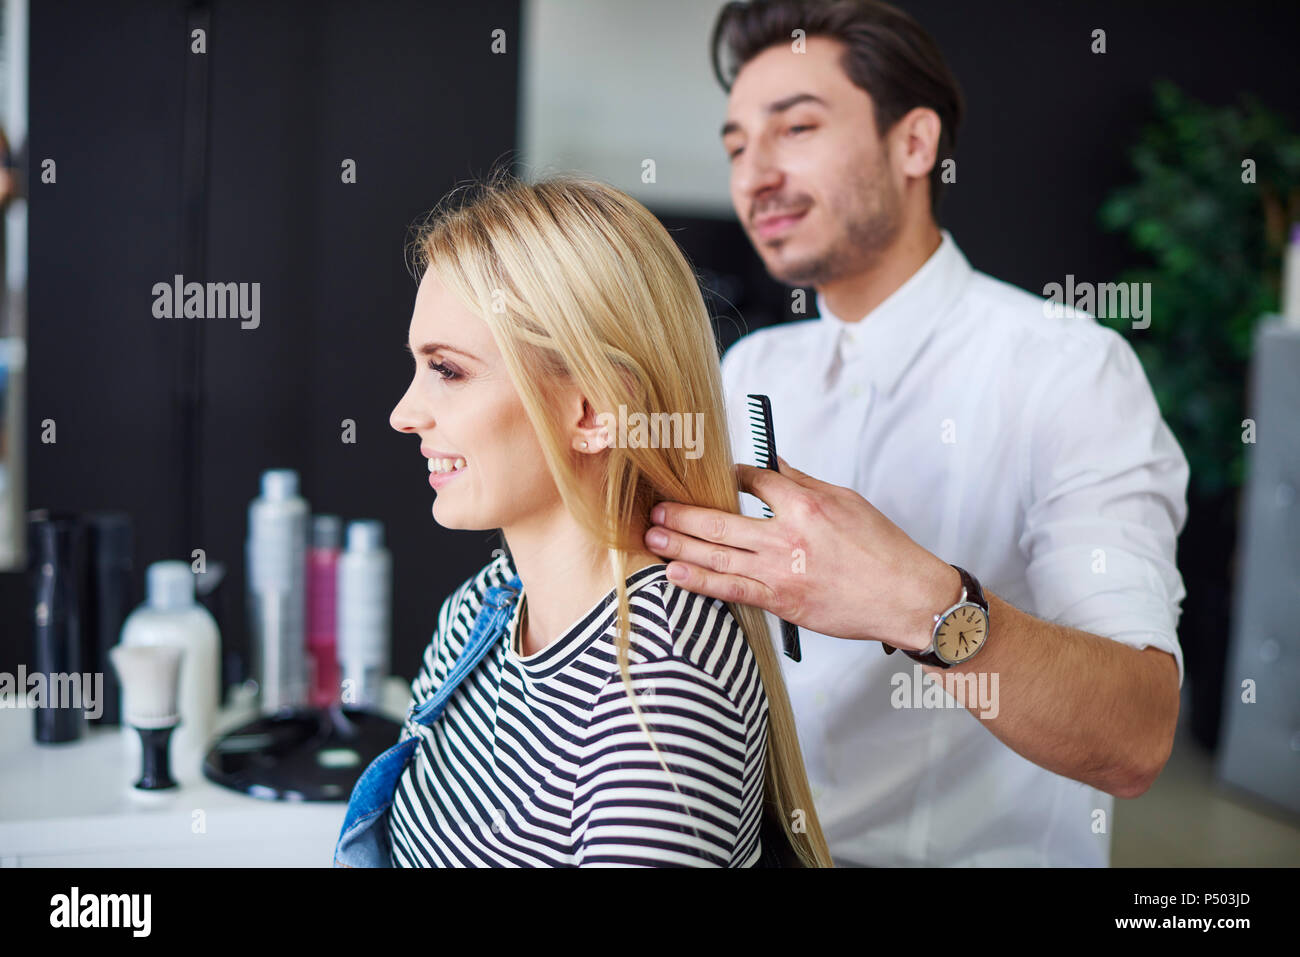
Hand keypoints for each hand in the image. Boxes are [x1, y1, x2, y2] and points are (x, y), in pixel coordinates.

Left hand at [643, 456, 960, 649]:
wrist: (906, 597)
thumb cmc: (883, 549)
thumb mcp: (846, 501)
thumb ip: (803, 483)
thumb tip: (773, 463)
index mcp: (805, 504)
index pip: (752, 480)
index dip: (726, 477)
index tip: (708, 477)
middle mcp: (787, 536)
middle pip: (720, 519)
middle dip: (683, 512)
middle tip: (655, 507)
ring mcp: (780, 571)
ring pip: (718, 554)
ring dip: (680, 544)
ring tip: (652, 536)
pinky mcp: (781, 601)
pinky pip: (731, 589)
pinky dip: (700, 581)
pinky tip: (675, 573)